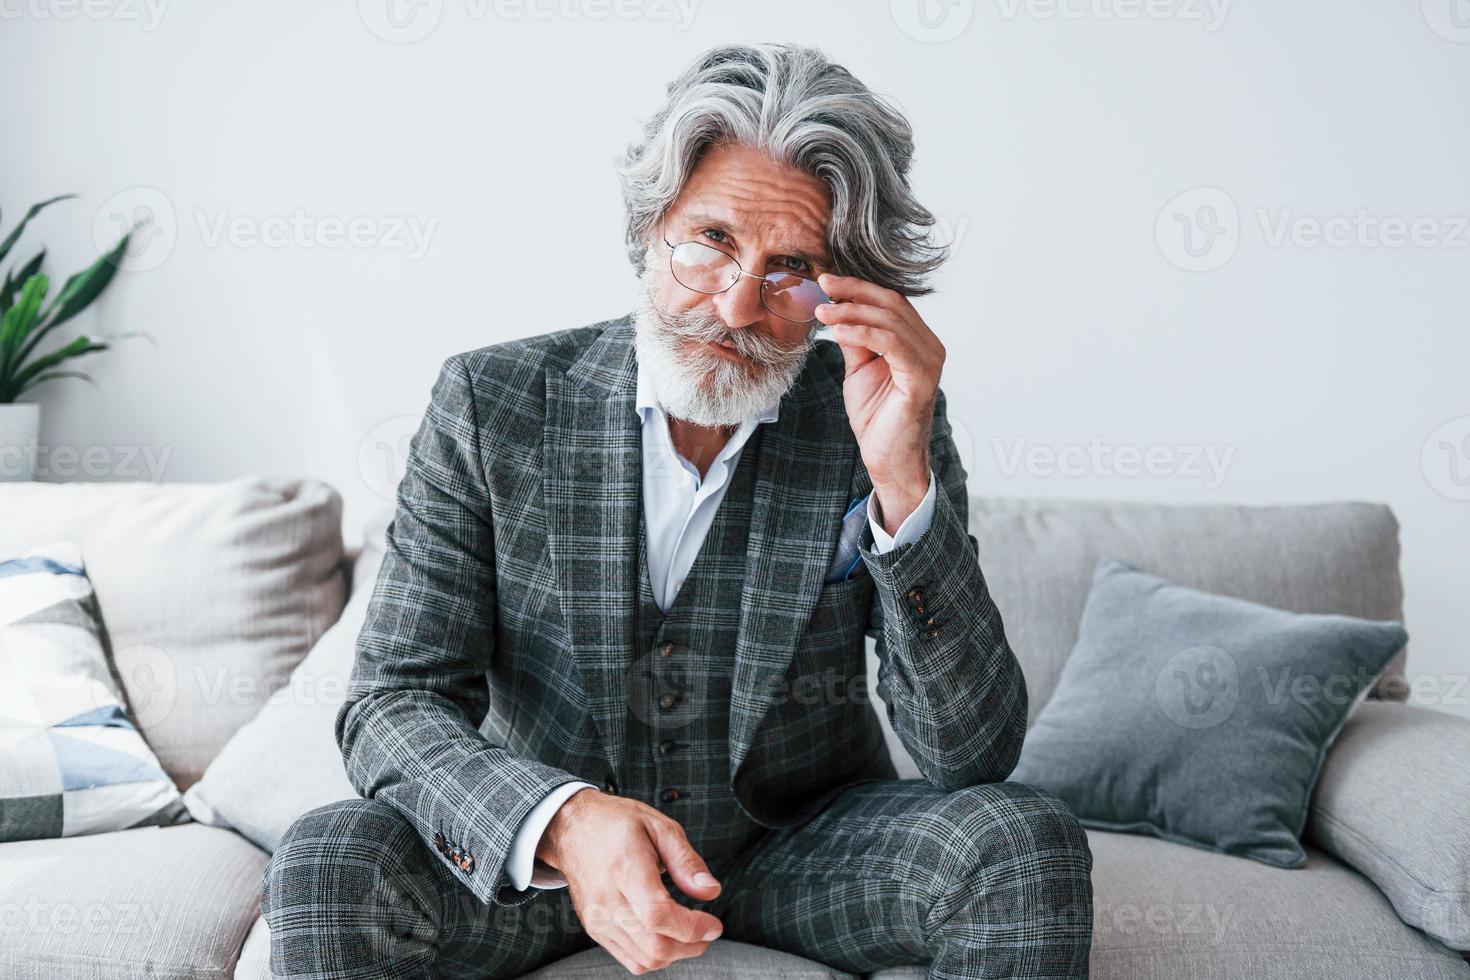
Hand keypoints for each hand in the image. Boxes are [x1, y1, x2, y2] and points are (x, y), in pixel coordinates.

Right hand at [536, 788, 723, 973]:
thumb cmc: (617, 824)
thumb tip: (710, 891)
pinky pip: (630, 959)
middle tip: (707, 930)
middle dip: (690, 946)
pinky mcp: (596, 929)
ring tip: (690, 933)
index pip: (657, 915)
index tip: (713, 924)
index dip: (691, 927)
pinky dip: (655, 956)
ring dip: (676, 954)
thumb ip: (686, 861)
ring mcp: (598, 919)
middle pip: (653, 945)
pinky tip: (667, 937)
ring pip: (644, 959)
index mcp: (624, 868)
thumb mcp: (659, 827)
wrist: (572, 830)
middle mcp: (607, 899)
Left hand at [815, 274, 943, 533]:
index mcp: (918, 342)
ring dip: (852, 311)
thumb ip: (855, 339)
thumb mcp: (859, 368)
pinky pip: (891, 344)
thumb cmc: (877, 417)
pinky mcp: (920, 379)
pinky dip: (862, 332)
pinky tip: (837, 330)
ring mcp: (928, 362)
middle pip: (892, 304)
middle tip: (823, 284)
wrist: (888, 459)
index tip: (827, 281)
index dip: (859, 288)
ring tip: (822, 310)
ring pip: (891, 320)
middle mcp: (929, 347)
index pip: (890, 302)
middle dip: (854, 291)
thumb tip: (837, 308)